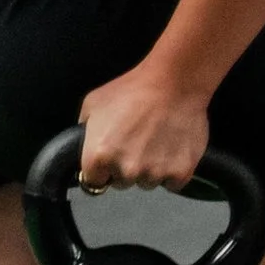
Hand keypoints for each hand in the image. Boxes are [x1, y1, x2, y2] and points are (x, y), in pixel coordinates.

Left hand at [77, 61, 209, 192]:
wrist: (175, 82)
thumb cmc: (134, 88)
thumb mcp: (93, 103)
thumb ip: (84, 132)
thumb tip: (85, 147)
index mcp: (98, 156)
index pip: (93, 182)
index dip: (101, 170)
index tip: (110, 159)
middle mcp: (125, 170)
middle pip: (122, 182)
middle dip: (126, 167)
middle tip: (136, 141)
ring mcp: (154, 174)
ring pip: (148, 183)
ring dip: (150, 168)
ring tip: (156, 140)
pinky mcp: (180, 173)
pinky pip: (172, 183)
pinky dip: (174, 170)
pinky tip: (172, 147)